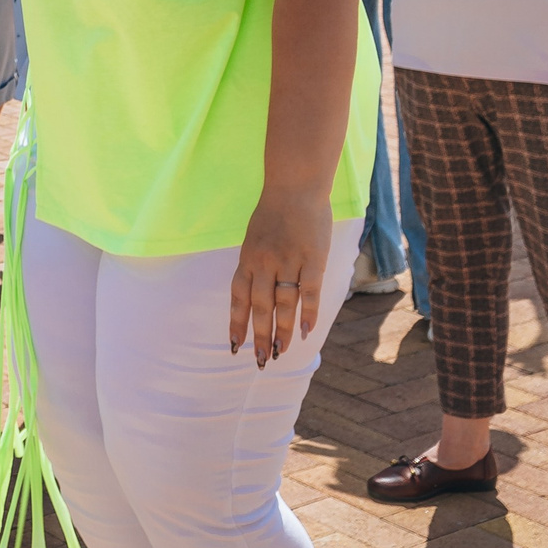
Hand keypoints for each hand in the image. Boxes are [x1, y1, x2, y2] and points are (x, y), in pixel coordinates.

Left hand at [229, 184, 331, 365]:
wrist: (295, 187)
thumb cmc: (274, 214)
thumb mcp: (254, 239)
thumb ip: (254, 265)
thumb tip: (252, 294)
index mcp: (248, 259)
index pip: (238, 298)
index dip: (237, 324)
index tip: (235, 346)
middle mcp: (264, 263)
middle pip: (260, 308)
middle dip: (260, 337)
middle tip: (262, 361)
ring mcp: (288, 261)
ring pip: (284, 304)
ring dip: (282, 331)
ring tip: (281, 353)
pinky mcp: (312, 259)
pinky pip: (309, 291)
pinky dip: (307, 313)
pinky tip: (305, 332)